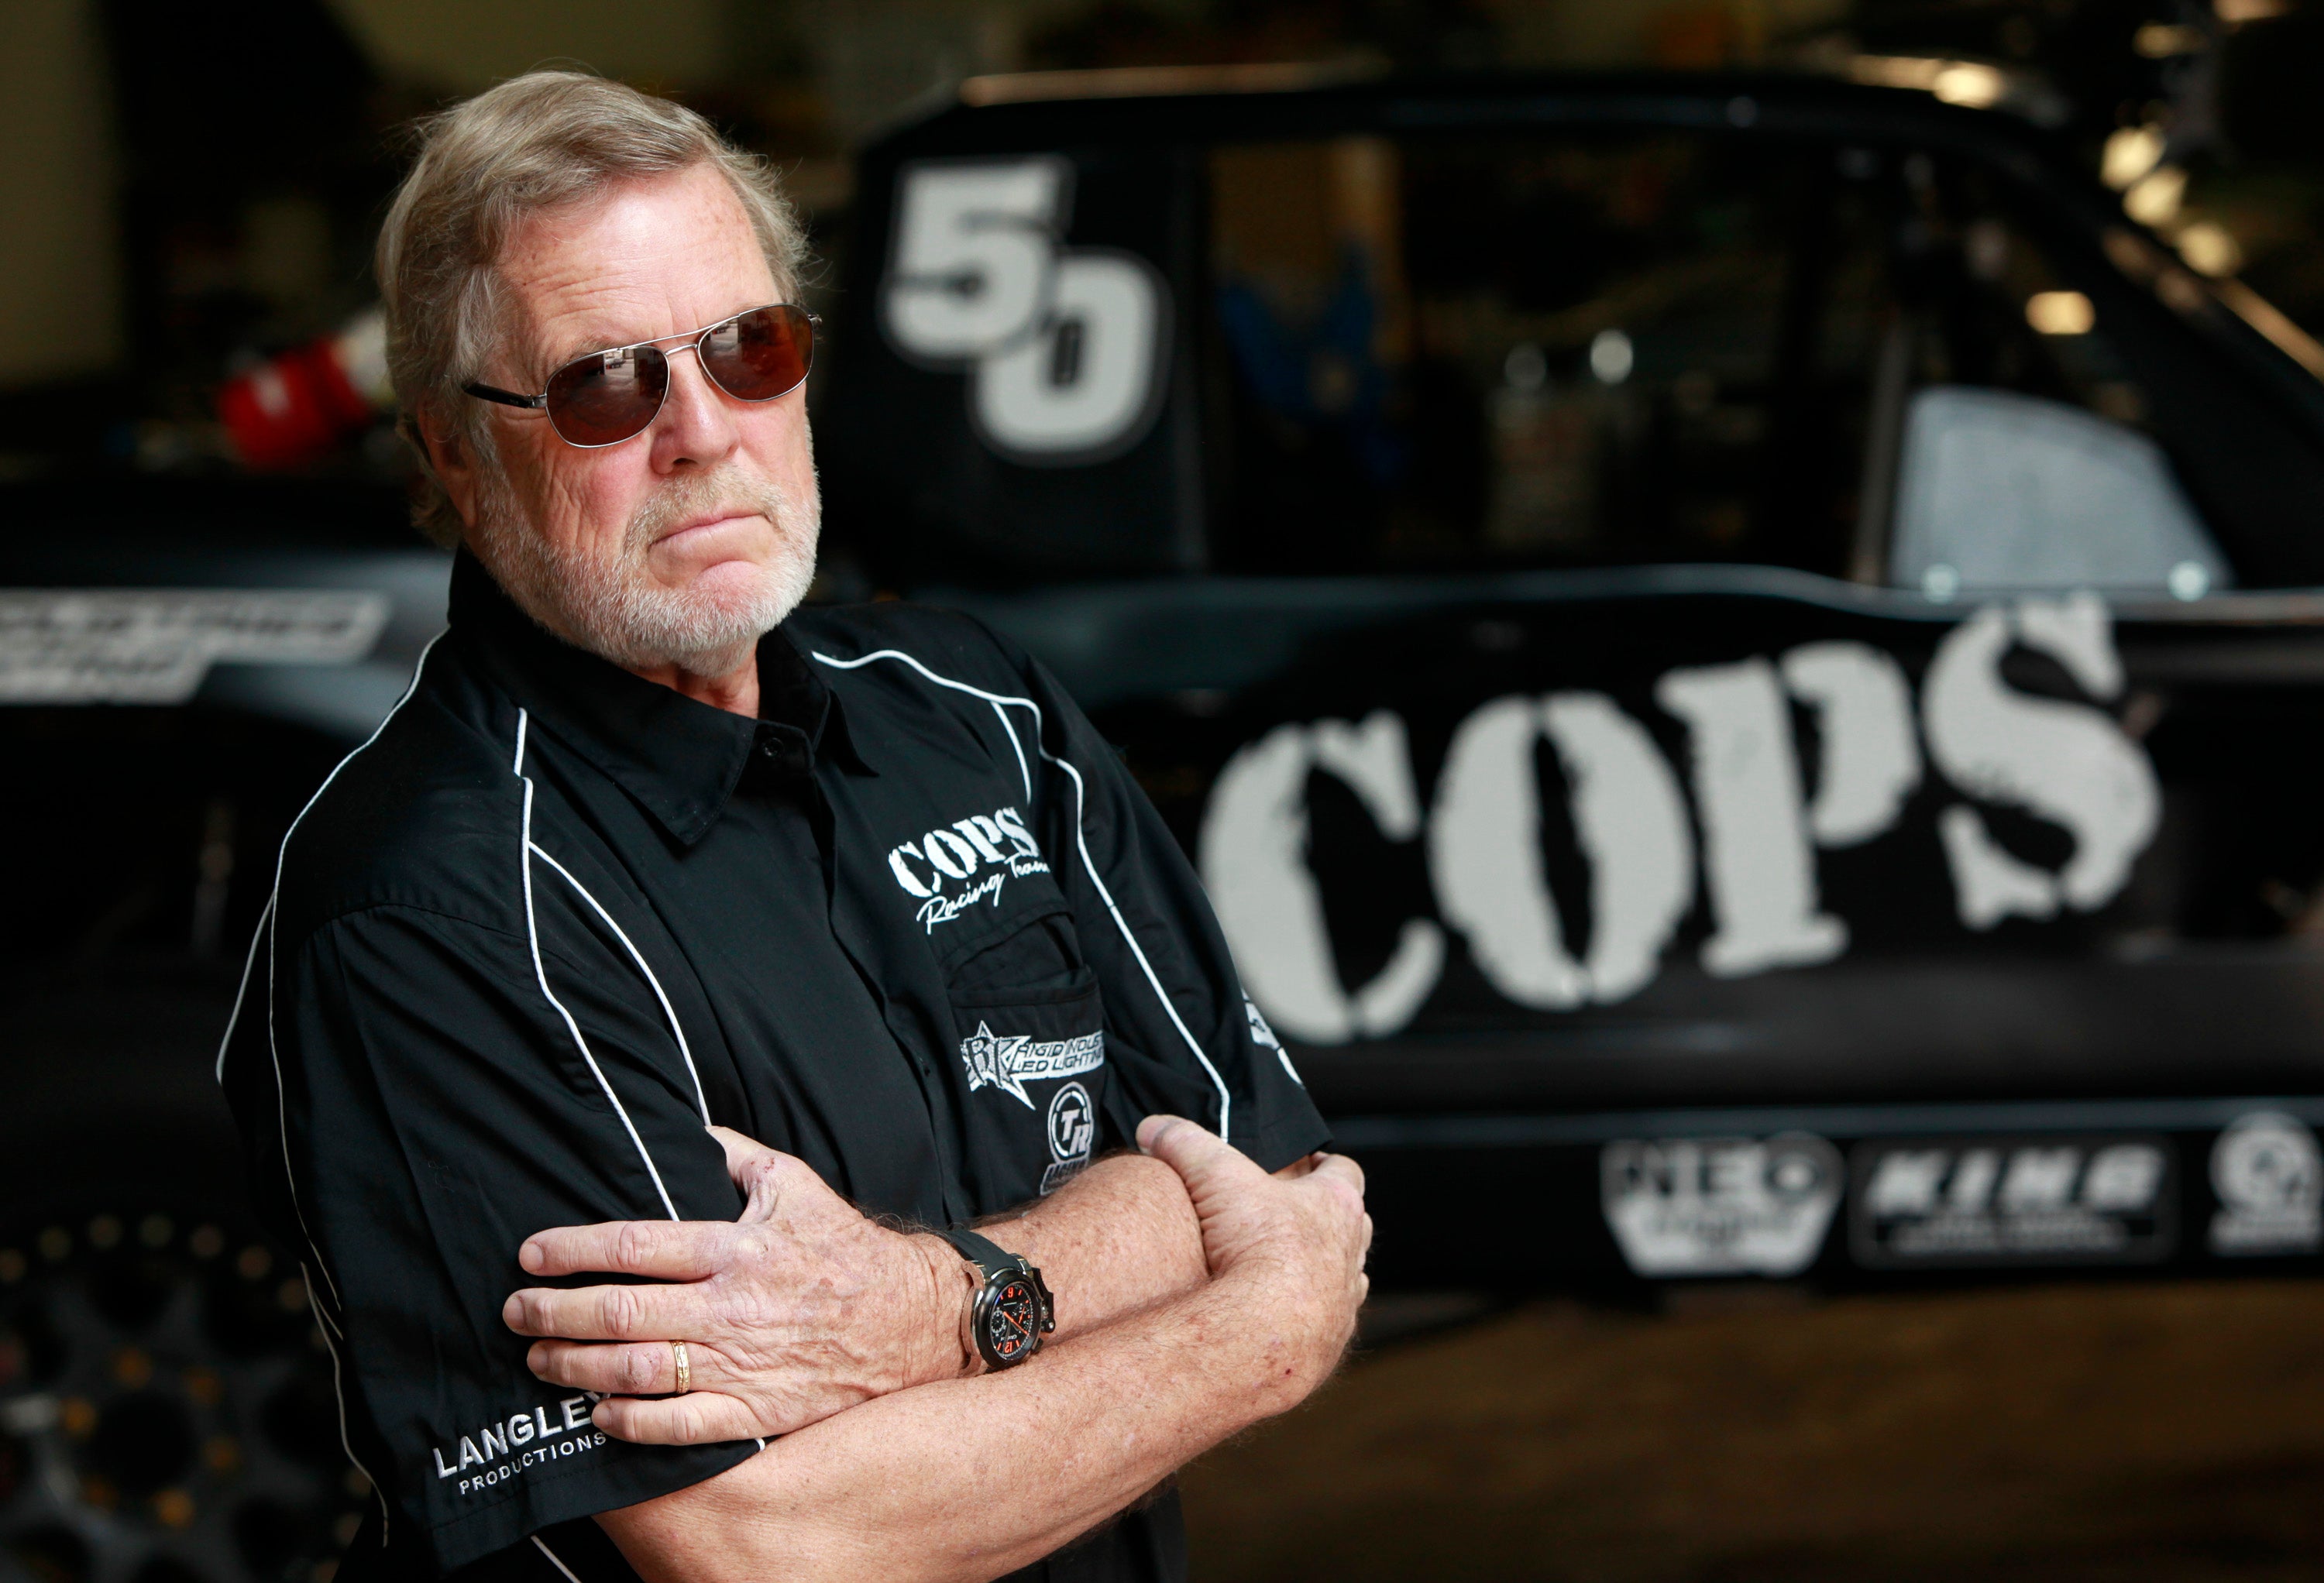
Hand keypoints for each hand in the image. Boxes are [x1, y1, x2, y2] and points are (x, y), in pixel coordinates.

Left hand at [502, 1127, 971, 1444]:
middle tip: (515, 1312)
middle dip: (557, 1312)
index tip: (531, 1254)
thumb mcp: (795, 1183)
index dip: (574, 1249)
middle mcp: (733, 1308)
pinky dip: (630, 1423)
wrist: (914, 1320)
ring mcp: (743, 1365)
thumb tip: (682, 1127)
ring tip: (539, 1359)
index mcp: (738, 1247)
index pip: (636, 1245)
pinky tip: (598, 1414)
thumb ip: (734, 1155)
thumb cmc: (846, 1249)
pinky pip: (680, 1426)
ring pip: (638, 1371)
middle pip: (623, 1312)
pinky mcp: (758, 1412)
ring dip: (576, 1367)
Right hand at [1134, 1116, 1369, 1400]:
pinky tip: (1279, 1315)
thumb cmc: (1255, 1248)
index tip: (1309, 1162)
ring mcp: (1345, 1300)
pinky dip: (1308, 1313)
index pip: (1345, 1171)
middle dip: (1325, 1218)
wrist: (1265, 1332)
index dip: (1326, 1164)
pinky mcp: (1331, 1341)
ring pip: (1344, 1275)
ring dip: (1323, 1268)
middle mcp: (1351, 1252)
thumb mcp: (1213, 1176)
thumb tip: (1153, 1126)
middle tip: (1291, 1214)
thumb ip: (1183, 1142)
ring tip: (1286, 1268)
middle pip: (1352, 1223)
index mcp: (1336, 1204)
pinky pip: (1328, 1321)